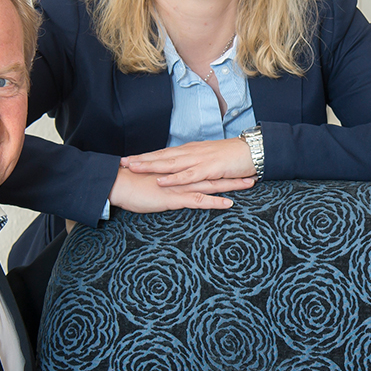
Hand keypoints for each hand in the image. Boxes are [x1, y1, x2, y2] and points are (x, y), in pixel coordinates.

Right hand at [109, 166, 251, 213]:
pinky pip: (198, 200)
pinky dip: (214, 202)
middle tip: (253, 171)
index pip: (204, 169)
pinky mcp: (174, 197)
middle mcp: (182, 177)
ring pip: (211, 185)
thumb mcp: (154, 182)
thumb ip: (167, 182)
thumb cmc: (132, 184)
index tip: (237, 166)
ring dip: (231, 185)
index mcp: (178, 172)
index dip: (221, 168)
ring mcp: (180, 187)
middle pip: (213, 174)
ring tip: (249, 184)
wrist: (117, 183)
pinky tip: (229, 204)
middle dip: (233, 173)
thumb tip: (174, 184)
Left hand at [123, 137, 254, 185]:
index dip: (146, 156)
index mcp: (192, 150)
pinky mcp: (209, 169)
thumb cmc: (233, 156)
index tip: (129, 159)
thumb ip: (196, 162)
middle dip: (141, 159)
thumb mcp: (210, 158)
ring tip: (134, 168)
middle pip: (162, 156)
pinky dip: (173, 178)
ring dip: (151, 166)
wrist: (253, 151)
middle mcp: (192, 152)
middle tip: (122, 162)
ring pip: (170, 163)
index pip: (164, 153)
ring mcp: (200, 160)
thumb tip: (184, 168)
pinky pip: (188, 175)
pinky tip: (161, 181)